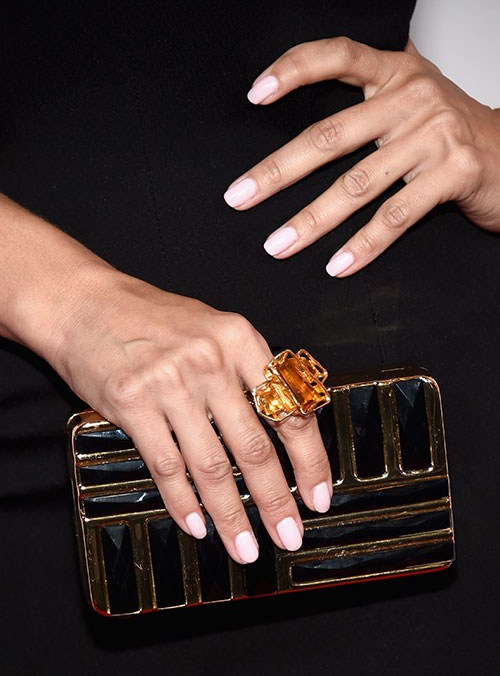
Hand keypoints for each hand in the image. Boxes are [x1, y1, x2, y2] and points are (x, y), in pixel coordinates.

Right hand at [51, 267, 331, 562]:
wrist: (85, 303)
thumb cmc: (151, 317)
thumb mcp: (213, 328)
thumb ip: (247, 370)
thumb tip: (284, 425)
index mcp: (240, 339)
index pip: (290, 409)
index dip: (310, 460)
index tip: (317, 494)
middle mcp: (209, 361)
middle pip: (255, 447)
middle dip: (276, 501)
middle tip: (288, 534)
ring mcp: (169, 384)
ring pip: (212, 467)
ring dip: (232, 516)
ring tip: (245, 546)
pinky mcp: (132, 404)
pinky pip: (167, 467)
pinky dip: (184, 503)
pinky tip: (197, 525)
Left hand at [224, 37, 499, 275]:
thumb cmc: (450, 136)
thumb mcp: (409, 106)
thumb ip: (365, 108)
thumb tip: (299, 141)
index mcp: (395, 73)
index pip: (339, 55)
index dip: (295, 69)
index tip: (254, 95)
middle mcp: (414, 96)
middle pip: (331, 135)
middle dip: (279, 171)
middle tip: (240, 197)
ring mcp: (436, 134)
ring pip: (358, 183)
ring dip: (312, 220)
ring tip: (279, 244)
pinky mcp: (455, 172)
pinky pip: (397, 215)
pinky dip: (364, 245)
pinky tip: (337, 265)